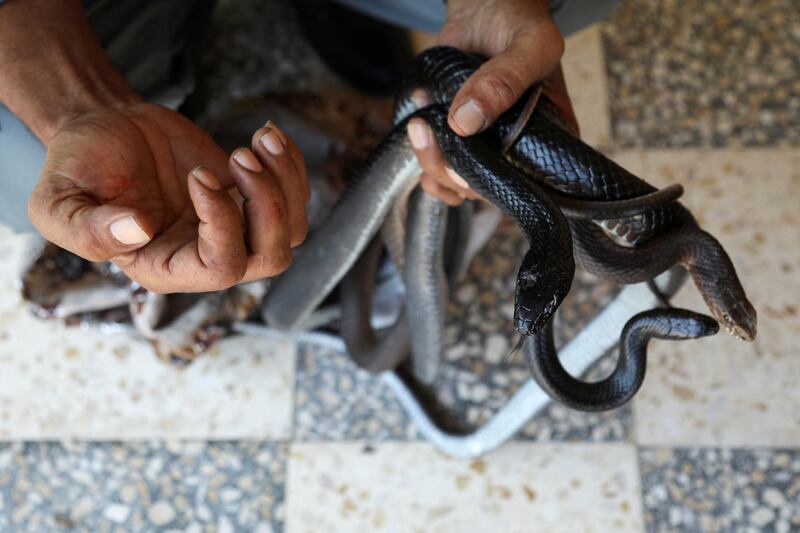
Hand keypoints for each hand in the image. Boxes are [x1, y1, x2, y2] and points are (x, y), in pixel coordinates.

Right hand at [28, 103, 309, 292]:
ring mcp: (233, 228)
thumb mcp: (59, 203)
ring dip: (286, 183)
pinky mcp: (248, 198)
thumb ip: (88, 229)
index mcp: (165, 268)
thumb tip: (139, 230)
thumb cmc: (79, 168)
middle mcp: (206, 257)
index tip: (199, 174)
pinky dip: (291, 165)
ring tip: (260, 139)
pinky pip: (294, 197)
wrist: (105, 128)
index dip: (224, 223)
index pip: (221, 268)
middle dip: (268, 206)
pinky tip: (267, 135)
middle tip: (241, 156)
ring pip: (291, 230)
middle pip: (270, 258)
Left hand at [407, 0, 578, 204]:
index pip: (529, 184)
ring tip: (419, 126)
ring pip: (459, 182)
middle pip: (487, 188)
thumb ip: (505, 79)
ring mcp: (487, 147)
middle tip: (430, 134)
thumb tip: (465, 122)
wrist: (486, 6)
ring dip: (432, 164)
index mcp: (552, 137)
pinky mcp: (459, 139)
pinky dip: (423, 159)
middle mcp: (520, 150)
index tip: (466, 167)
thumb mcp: (529, 45)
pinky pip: (441, 169)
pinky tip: (418, 131)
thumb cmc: (521, 22)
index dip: (495, 184)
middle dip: (454, 173)